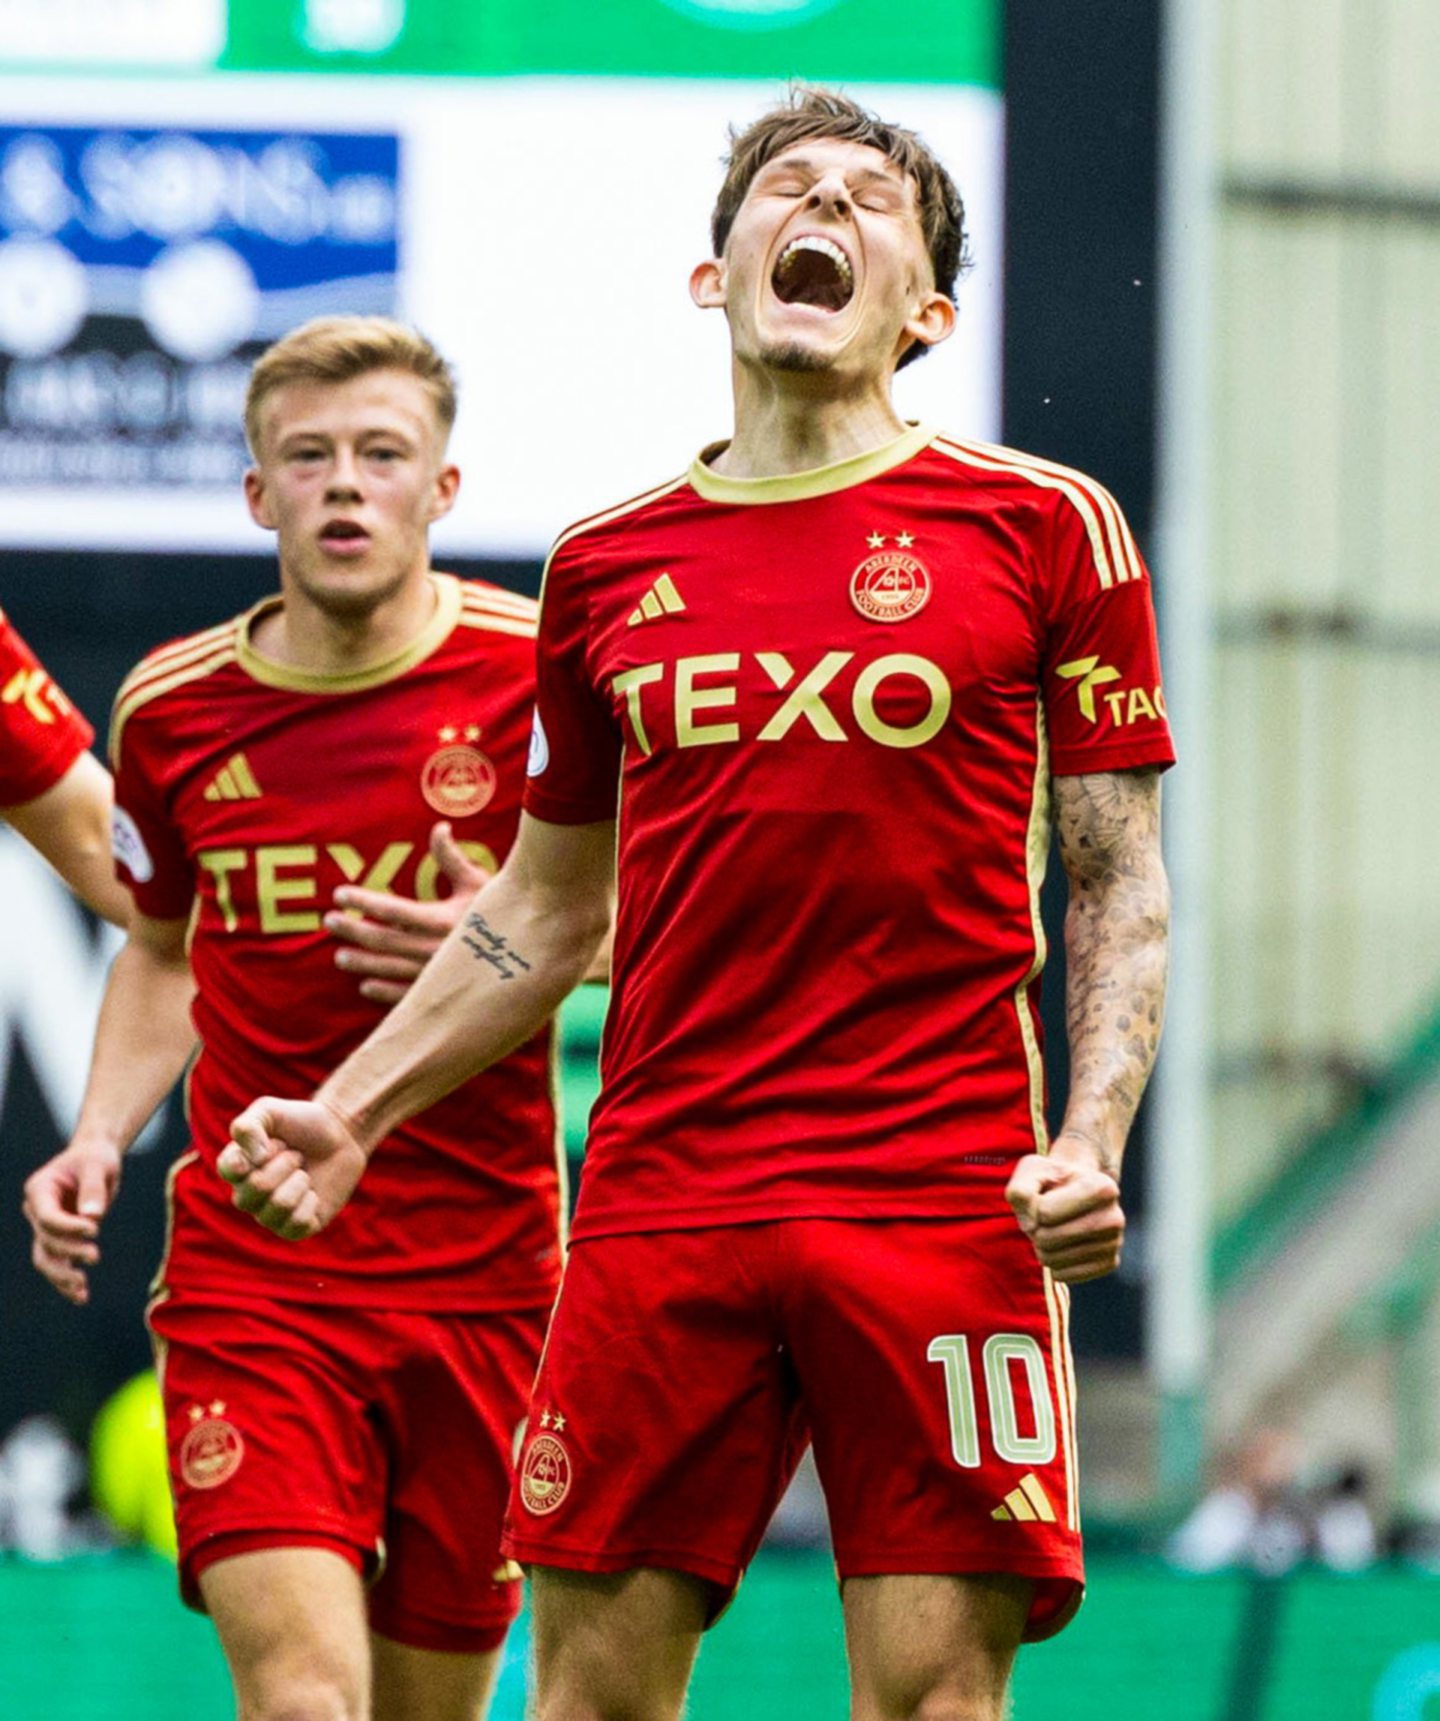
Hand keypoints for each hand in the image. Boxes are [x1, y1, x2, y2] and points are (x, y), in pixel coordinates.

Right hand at [23, 1139, 122, 1304]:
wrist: (95, 1160)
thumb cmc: (95, 1158)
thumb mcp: (98, 1165)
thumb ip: (94, 1188)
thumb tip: (92, 1216)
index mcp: (39, 1189)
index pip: (46, 1216)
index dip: (67, 1227)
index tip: (94, 1229)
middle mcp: (36, 1211)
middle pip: (46, 1239)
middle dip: (69, 1250)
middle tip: (95, 1255)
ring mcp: (45, 1227)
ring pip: (45, 1258)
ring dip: (61, 1276)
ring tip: (82, 1290)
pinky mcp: (59, 1239)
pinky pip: (57, 1264)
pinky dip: (66, 1282)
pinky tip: (81, 1297)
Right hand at [218, 1098, 366, 1239]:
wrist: (340, 1135)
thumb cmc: (300, 1122)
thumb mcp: (269, 1110)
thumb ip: (248, 1126)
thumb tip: (254, 1159)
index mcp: (235, 1169)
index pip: (230, 1169)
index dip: (257, 1151)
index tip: (274, 1141)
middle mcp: (247, 1196)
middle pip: (258, 1187)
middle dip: (286, 1163)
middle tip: (296, 1154)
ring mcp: (270, 1215)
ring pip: (280, 1205)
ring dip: (300, 1180)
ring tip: (304, 1172)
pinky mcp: (295, 1229)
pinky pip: (298, 1223)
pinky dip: (311, 1201)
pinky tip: (313, 1192)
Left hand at [325, 821, 491, 1005]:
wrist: (536, 955)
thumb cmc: (506, 914)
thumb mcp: (481, 883)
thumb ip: (453, 858)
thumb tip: (439, 827)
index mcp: (441, 919)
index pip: (391, 909)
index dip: (362, 901)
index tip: (340, 894)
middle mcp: (435, 949)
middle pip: (382, 940)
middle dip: (352, 931)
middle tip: (330, 922)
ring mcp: (437, 975)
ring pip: (389, 969)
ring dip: (362, 963)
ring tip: (340, 957)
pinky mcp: (443, 995)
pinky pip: (406, 995)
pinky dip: (383, 991)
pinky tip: (366, 985)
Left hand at [1005, 1135, 1124, 1283]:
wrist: (1077, 1189)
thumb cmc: (1051, 1180)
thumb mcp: (1031, 1171)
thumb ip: (1020, 1191)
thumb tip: (1030, 1225)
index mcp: (1102, 1187)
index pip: (1045, 1212)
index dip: (1032, 1207)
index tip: (1042, 1197)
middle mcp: (1115, 1217)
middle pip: (1048, 1238)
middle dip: (1035, 1229)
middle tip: (1043, 1218)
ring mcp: (1115, 1243)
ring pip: (1054, 1259)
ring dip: (1041, 1247)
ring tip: (1051, 1229)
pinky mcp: (1109, 1263)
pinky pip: (1064, 1275)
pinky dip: (1052, 1263)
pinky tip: (1061, 1247)